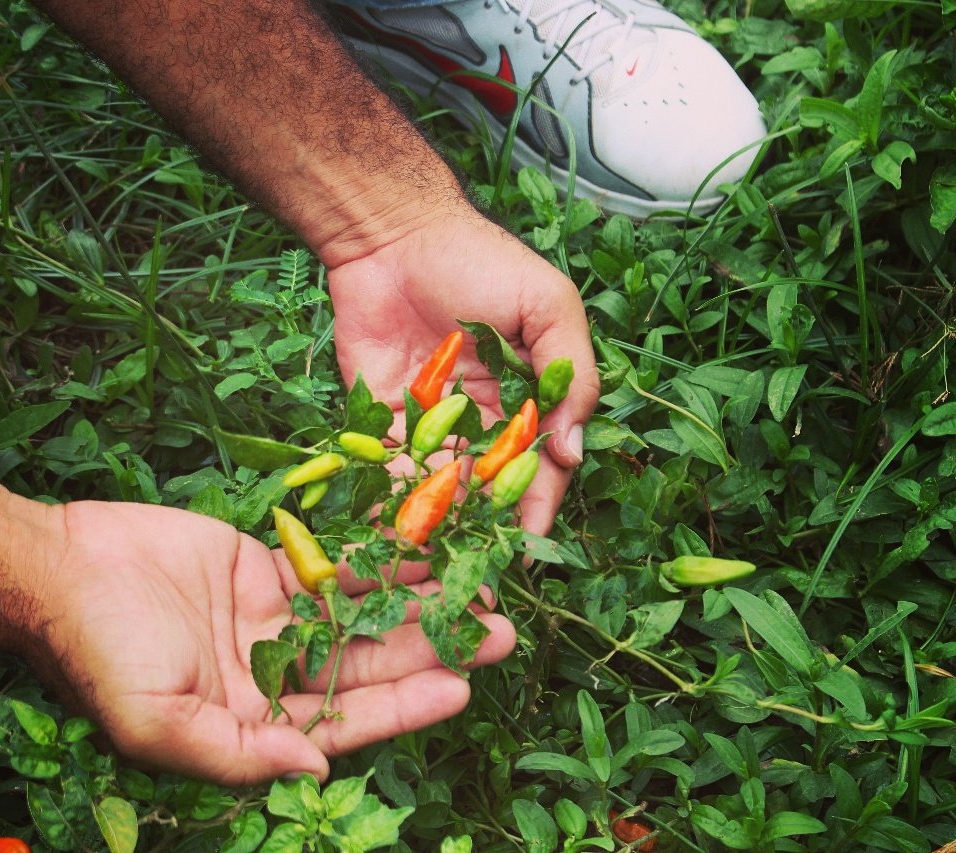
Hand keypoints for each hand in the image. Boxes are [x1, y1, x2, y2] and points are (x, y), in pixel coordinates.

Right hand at [35, 500, 515, 785]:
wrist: (63, 568)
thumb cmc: (101, 654)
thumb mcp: (159, 723)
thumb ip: (238, 755)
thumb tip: (316, 771)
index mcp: (254, 722)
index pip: (347, 720)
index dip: (406, 706)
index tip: (464, 686)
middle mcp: (275, 674)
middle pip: (369, 665)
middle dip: (433, 649)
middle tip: (499, 632)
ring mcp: (276, 619)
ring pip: (362, 614)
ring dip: (418, 604)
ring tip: (480, 591)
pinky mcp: (271, 569)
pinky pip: (335, 566)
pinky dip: (378, 560)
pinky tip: (424, 551)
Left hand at [327, 207, 599, 535]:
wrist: (393, 234)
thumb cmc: (482, 262)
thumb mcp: (549, 307)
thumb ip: (573, 376)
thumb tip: (577, 453)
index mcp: (527, 399)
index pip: (538, 466)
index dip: (536, 505)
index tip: (528, 544)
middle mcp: (481, 419)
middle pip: (488, 488)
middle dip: (484, 529)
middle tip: (476, 575)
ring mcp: (430, 422)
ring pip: (439, 487)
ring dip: (438, 526)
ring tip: (432, 566)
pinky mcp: (380, 418)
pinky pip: (388, 468)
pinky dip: (390, 500)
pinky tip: (391, 533)